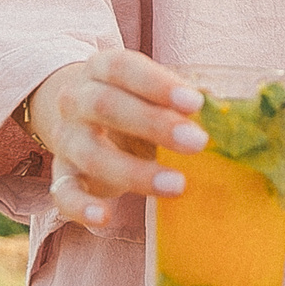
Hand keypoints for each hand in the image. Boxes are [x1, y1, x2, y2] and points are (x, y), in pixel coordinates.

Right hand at [24, 49, 205, 228]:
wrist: (78, 116)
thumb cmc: (130, 101)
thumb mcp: (150, 91)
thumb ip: (180, 99)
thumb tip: (222, 107)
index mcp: (100, 69)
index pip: (123, 68)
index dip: (158, 84)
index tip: (196, 103)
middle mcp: (76, 100)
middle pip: (106, 106)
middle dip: (154, 124)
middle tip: (198, 142)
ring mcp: (66, 139)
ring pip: (91, 154)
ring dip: (134, 172)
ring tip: (177, 185)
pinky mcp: (61, 175)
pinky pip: (63, 193)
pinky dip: (82, 208)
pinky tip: (105, 217)